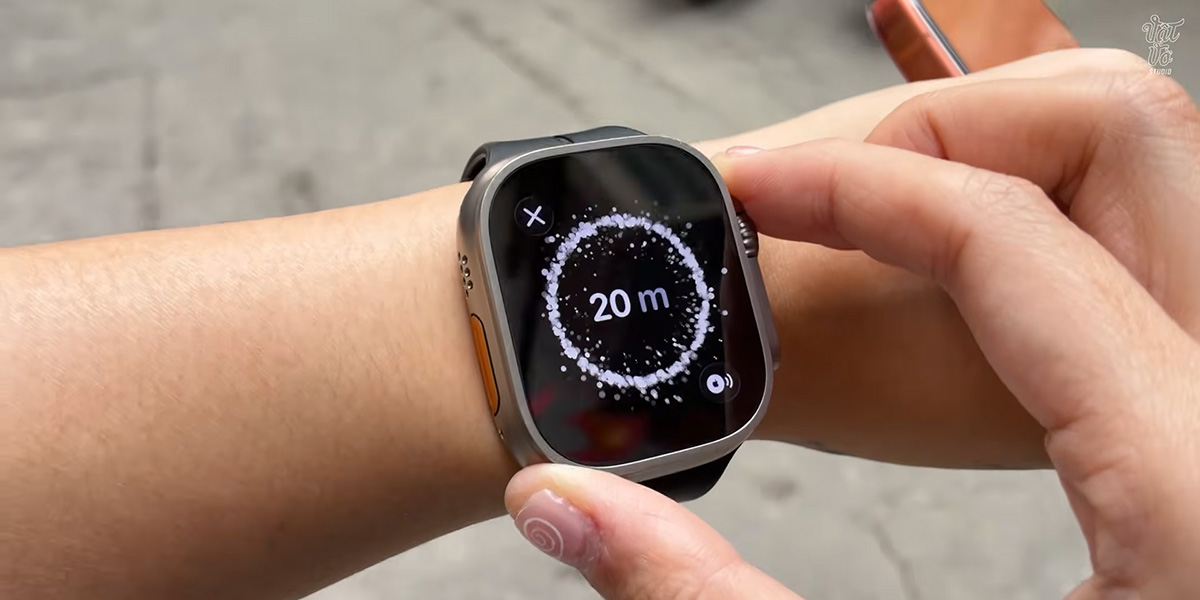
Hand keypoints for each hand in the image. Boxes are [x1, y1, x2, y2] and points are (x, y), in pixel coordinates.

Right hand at [504, 51, 1199, 598]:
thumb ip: (707, 594)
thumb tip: (563, 505)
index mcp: (1190, 482)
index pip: (1004, 234)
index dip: (849, 189)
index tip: (757, 187)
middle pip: (1125, 150)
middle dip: (955, 136)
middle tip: (828, 190)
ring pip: (1167, 195)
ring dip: (1015, 183)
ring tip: (887, 230)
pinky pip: (1174, 277)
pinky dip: (1066, 254)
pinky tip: (985, 314)